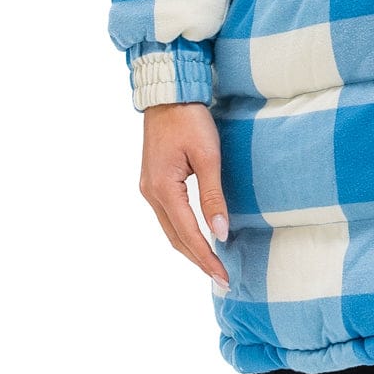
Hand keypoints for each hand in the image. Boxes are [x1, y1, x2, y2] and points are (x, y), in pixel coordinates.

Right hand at [139, 101, 231, 289]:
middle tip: (221, 278)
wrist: (169, 95)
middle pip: (175, 238)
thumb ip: (213, 195)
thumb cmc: (189, 120)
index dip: (206, 258)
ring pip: (170, 229)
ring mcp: (149, 188)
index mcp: (162, 189)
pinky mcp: (154, 181)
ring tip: (212, 264)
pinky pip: (169, 215)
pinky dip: (184, 231)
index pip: (187, 234)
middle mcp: (151, 193)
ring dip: (190, 247)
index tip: (223, 276)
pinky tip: (198, 236)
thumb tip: (220, 232)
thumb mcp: (207, 156)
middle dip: (198, 260)